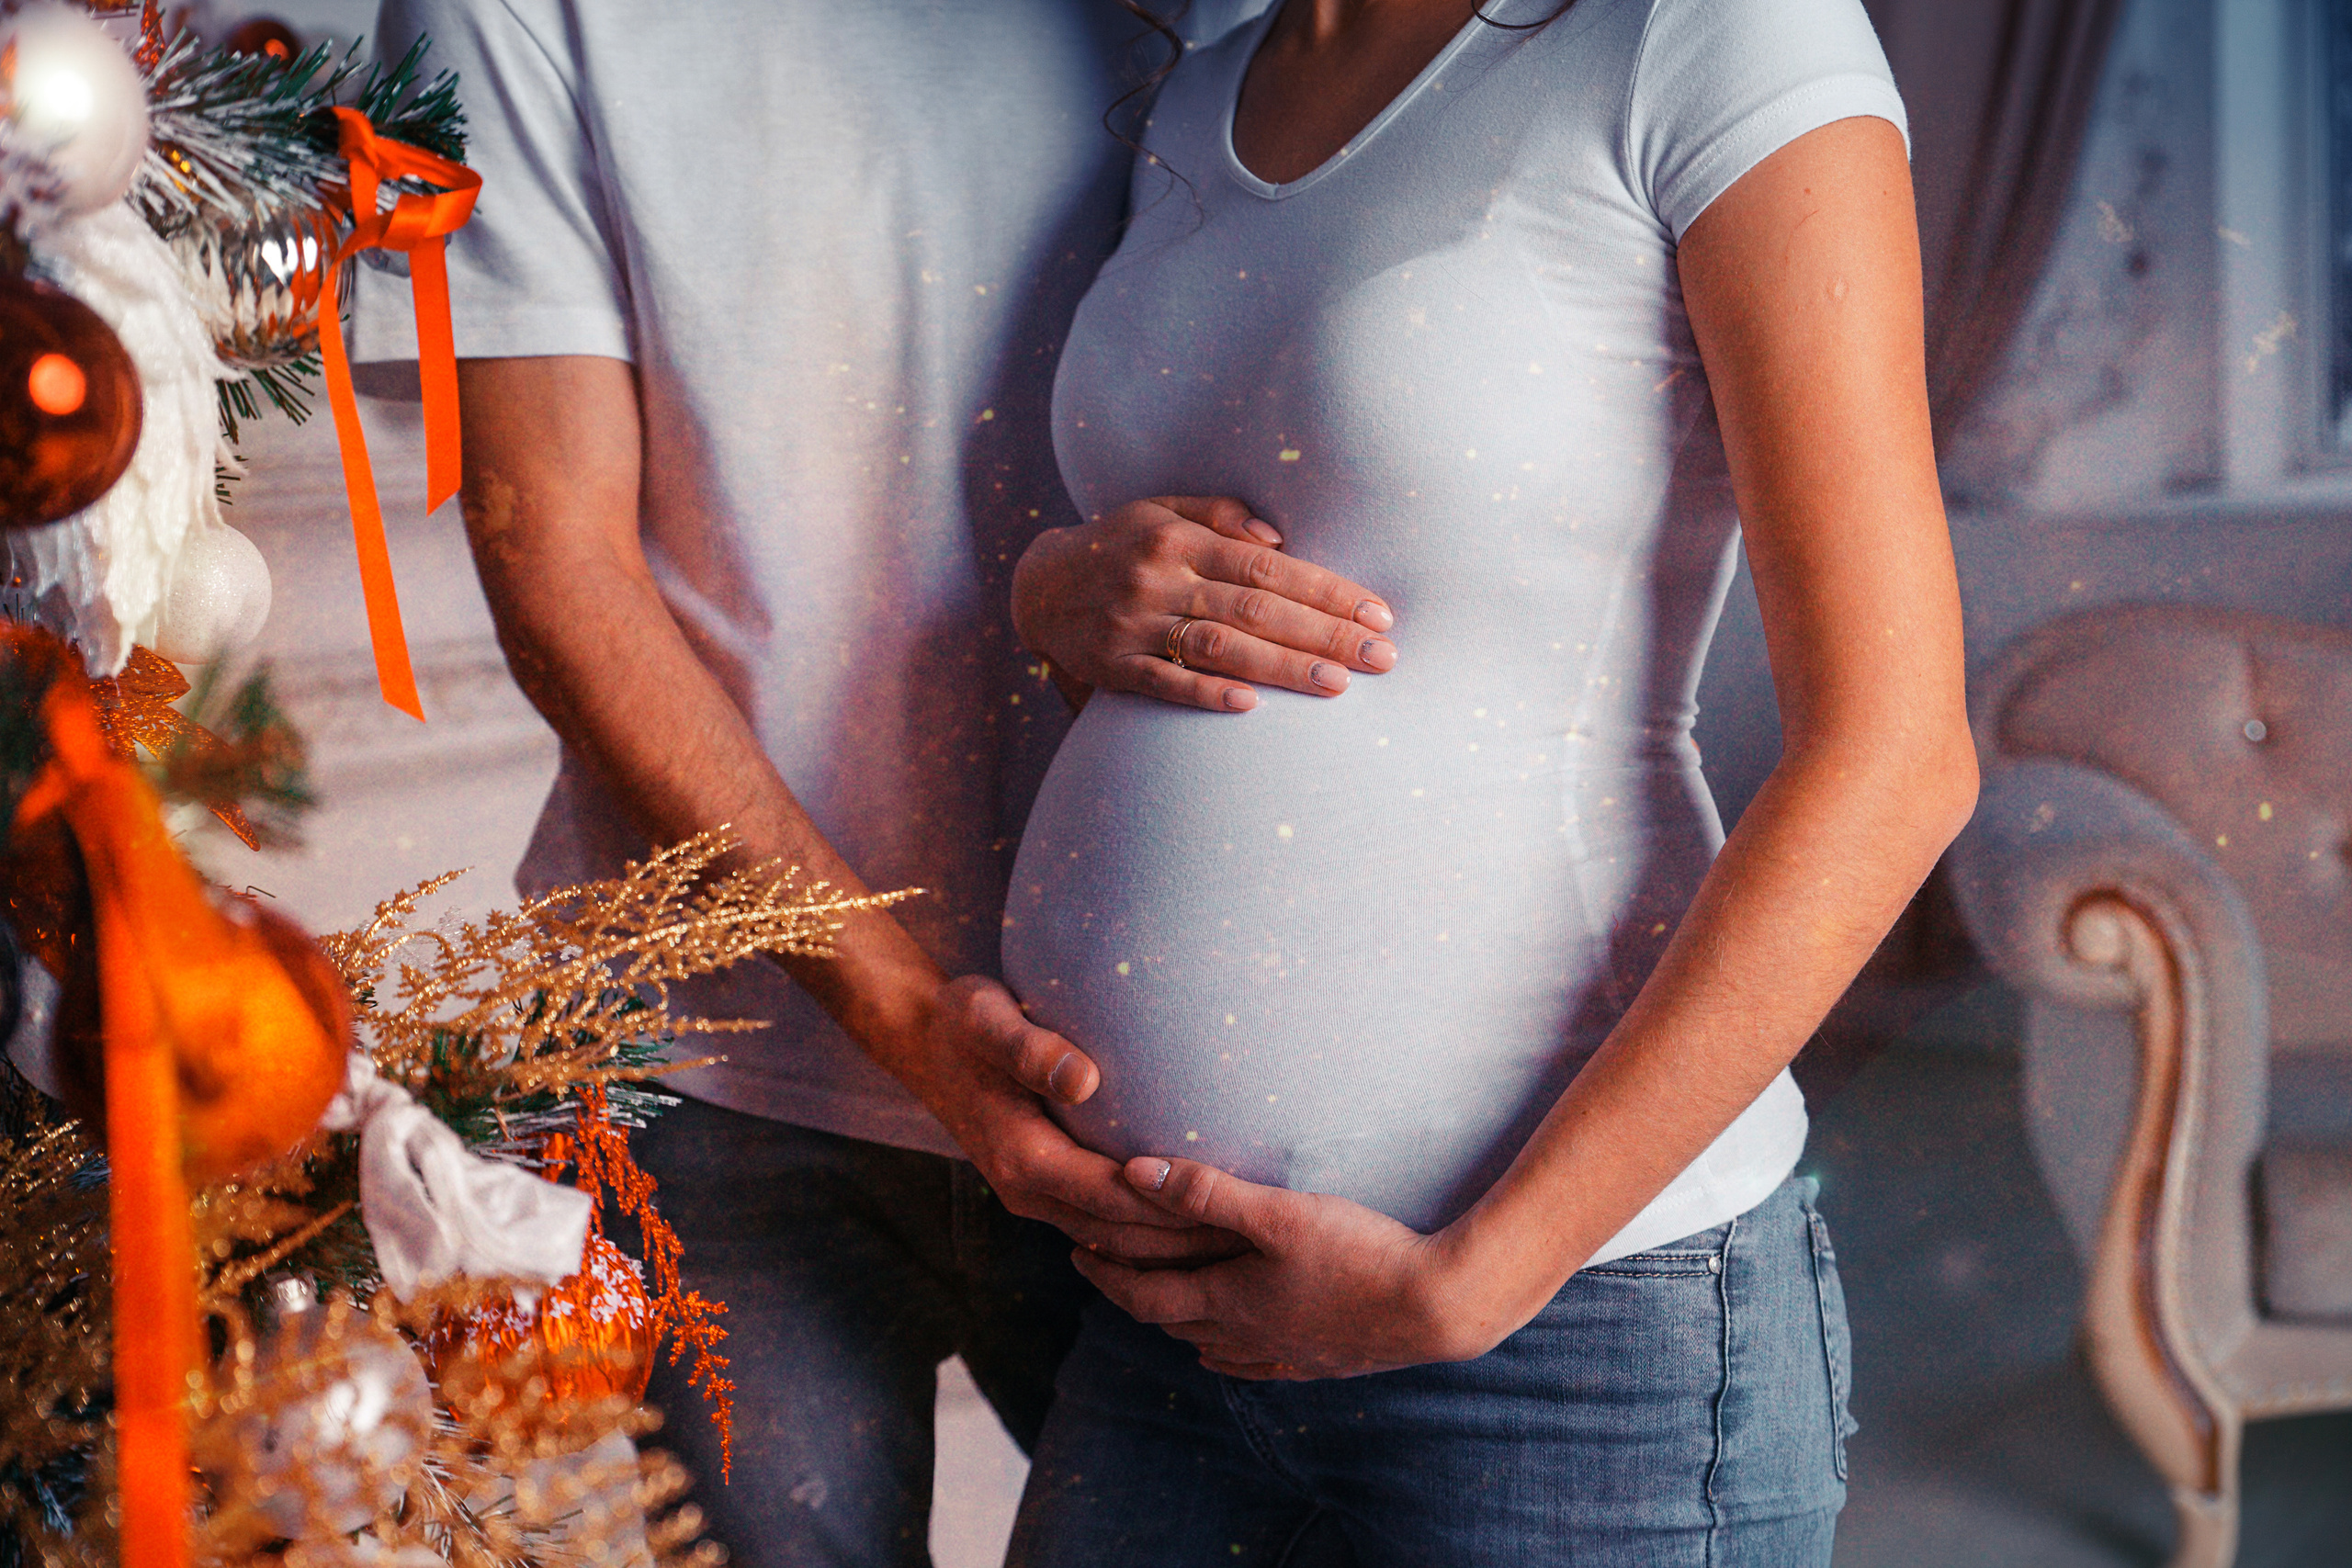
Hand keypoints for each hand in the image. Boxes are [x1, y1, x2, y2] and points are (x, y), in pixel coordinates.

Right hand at [909, 978, 1248, 1265]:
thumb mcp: (988, 1020)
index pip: (1112, 1199)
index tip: (1231, 1210)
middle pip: (1119, 1235)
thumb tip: (1084, 1081)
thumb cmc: (964, 1022)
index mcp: (1022, 1156)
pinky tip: (1191, 1222)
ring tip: (1237, 1241)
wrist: (924, 1040)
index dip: (1171, 1210)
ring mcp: (1033, 1193)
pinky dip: (1145, 1232)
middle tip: (1255, 1239)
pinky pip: (1100, 1224)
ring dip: (1169, 1247)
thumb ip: (1031, 1049)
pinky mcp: (1043, 1186)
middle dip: (1183, 1242)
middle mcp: (1027, 1188)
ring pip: (1111, 1240)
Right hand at [1012, 496, 1397, 712]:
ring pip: (1218, 647)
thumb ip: (1220, 514)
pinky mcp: (1110, 666)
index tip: (1376, 613)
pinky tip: (1250, 705)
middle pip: (1255, 609)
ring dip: (1282, 667)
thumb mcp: (1159, 509)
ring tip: (1338, 684)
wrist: (1035, 586)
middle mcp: (1158, 578)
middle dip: (1324, 633)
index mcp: (1178, 539)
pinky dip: (1205, 693)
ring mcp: (1133, 625)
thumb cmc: (1117, 545)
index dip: (1325, 590)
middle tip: (1381, 656)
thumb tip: (1281, 537)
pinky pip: (1162, 683)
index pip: (1267, 567)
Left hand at [1069, 1156, 1511, 1379]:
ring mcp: (1285, 1354)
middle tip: (1102, 1269)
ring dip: (1174, 1322)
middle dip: (1130, 1294)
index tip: (1077, 1254)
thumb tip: (1135, 1173)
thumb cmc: (1358, 1252)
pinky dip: (1225, 1357)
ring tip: (1157, 1299)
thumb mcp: (1278, 1212)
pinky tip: (1222, 1353)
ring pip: (1209, 1345)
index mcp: (1228, 1301)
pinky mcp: (1321, 1362)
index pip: (1144, 1295)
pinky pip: (1254, 1366)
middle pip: (1170, 1321)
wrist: (1436, 1307)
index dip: (1105, 1276)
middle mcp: (1247, 1337)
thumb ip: (1207, 1192)